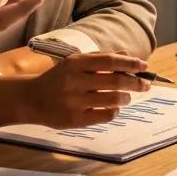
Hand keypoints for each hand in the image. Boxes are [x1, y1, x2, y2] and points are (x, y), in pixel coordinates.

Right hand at [0, 52, 151, 130]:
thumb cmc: (59, 78)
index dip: (130, 62)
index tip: (144, 65)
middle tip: (145, 84)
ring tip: (127, 96)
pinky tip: (115, 108)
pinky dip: (115, 110)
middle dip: (135, 82)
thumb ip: (100, 58)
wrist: (31, 99)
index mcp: (75, 63)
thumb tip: (128, 55)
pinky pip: (105, 115)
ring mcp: (74, 101)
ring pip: (112, 99)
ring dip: (126, 97)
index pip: (110, 60)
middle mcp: (74, 81)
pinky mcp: (75, 120)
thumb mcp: (75, 63)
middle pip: (115, 80)